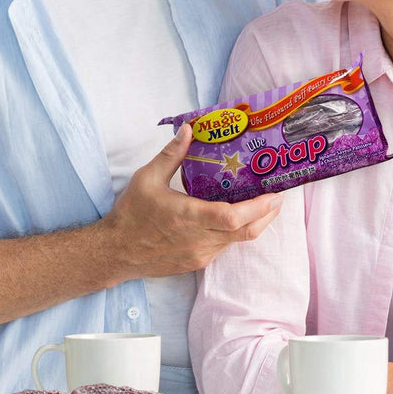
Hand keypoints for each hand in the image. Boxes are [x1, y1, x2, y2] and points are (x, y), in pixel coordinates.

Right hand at [102, 123, 283, 278]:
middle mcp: (199, 240)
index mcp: (189, 217)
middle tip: (277, 198)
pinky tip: (233, 218)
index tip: (275, 196)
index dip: (259, 208)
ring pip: (236, 241)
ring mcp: (200, 255)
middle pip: (245, 232)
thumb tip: (188, 130)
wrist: (115, 252)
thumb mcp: (147, 178)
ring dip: (252, 224)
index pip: (233, 217)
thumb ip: (171, 155)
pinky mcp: (197, 263)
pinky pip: (223, 247)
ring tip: (261, 204)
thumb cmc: (131, 213)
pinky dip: (234, 233)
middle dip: (266, 215)